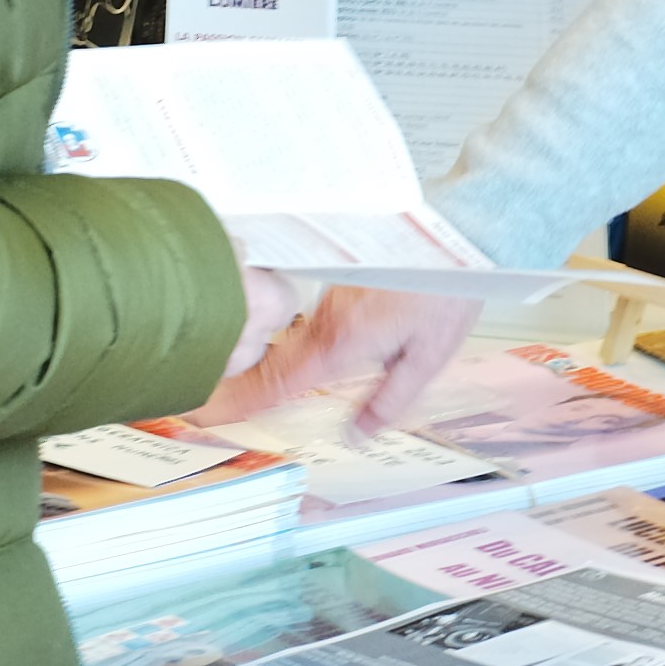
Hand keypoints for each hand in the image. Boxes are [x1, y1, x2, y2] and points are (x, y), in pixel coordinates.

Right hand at [205, 284, 477, 437]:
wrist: (452, 231)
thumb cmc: (444, 290)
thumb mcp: (427, 358)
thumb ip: (389, 400)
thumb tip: (358, 434)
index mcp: (341, 343)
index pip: (278, 382)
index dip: (243, 401)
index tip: (215, 414)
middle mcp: (325, 321)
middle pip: (271, 361)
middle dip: (242, 385)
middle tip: (213, 408)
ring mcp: (328, 301)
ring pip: (287, 340)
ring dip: (267, 364)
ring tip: (241, 388)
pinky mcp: (338, 287)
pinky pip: (304, 323)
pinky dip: (291, 342)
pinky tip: (292, 354)